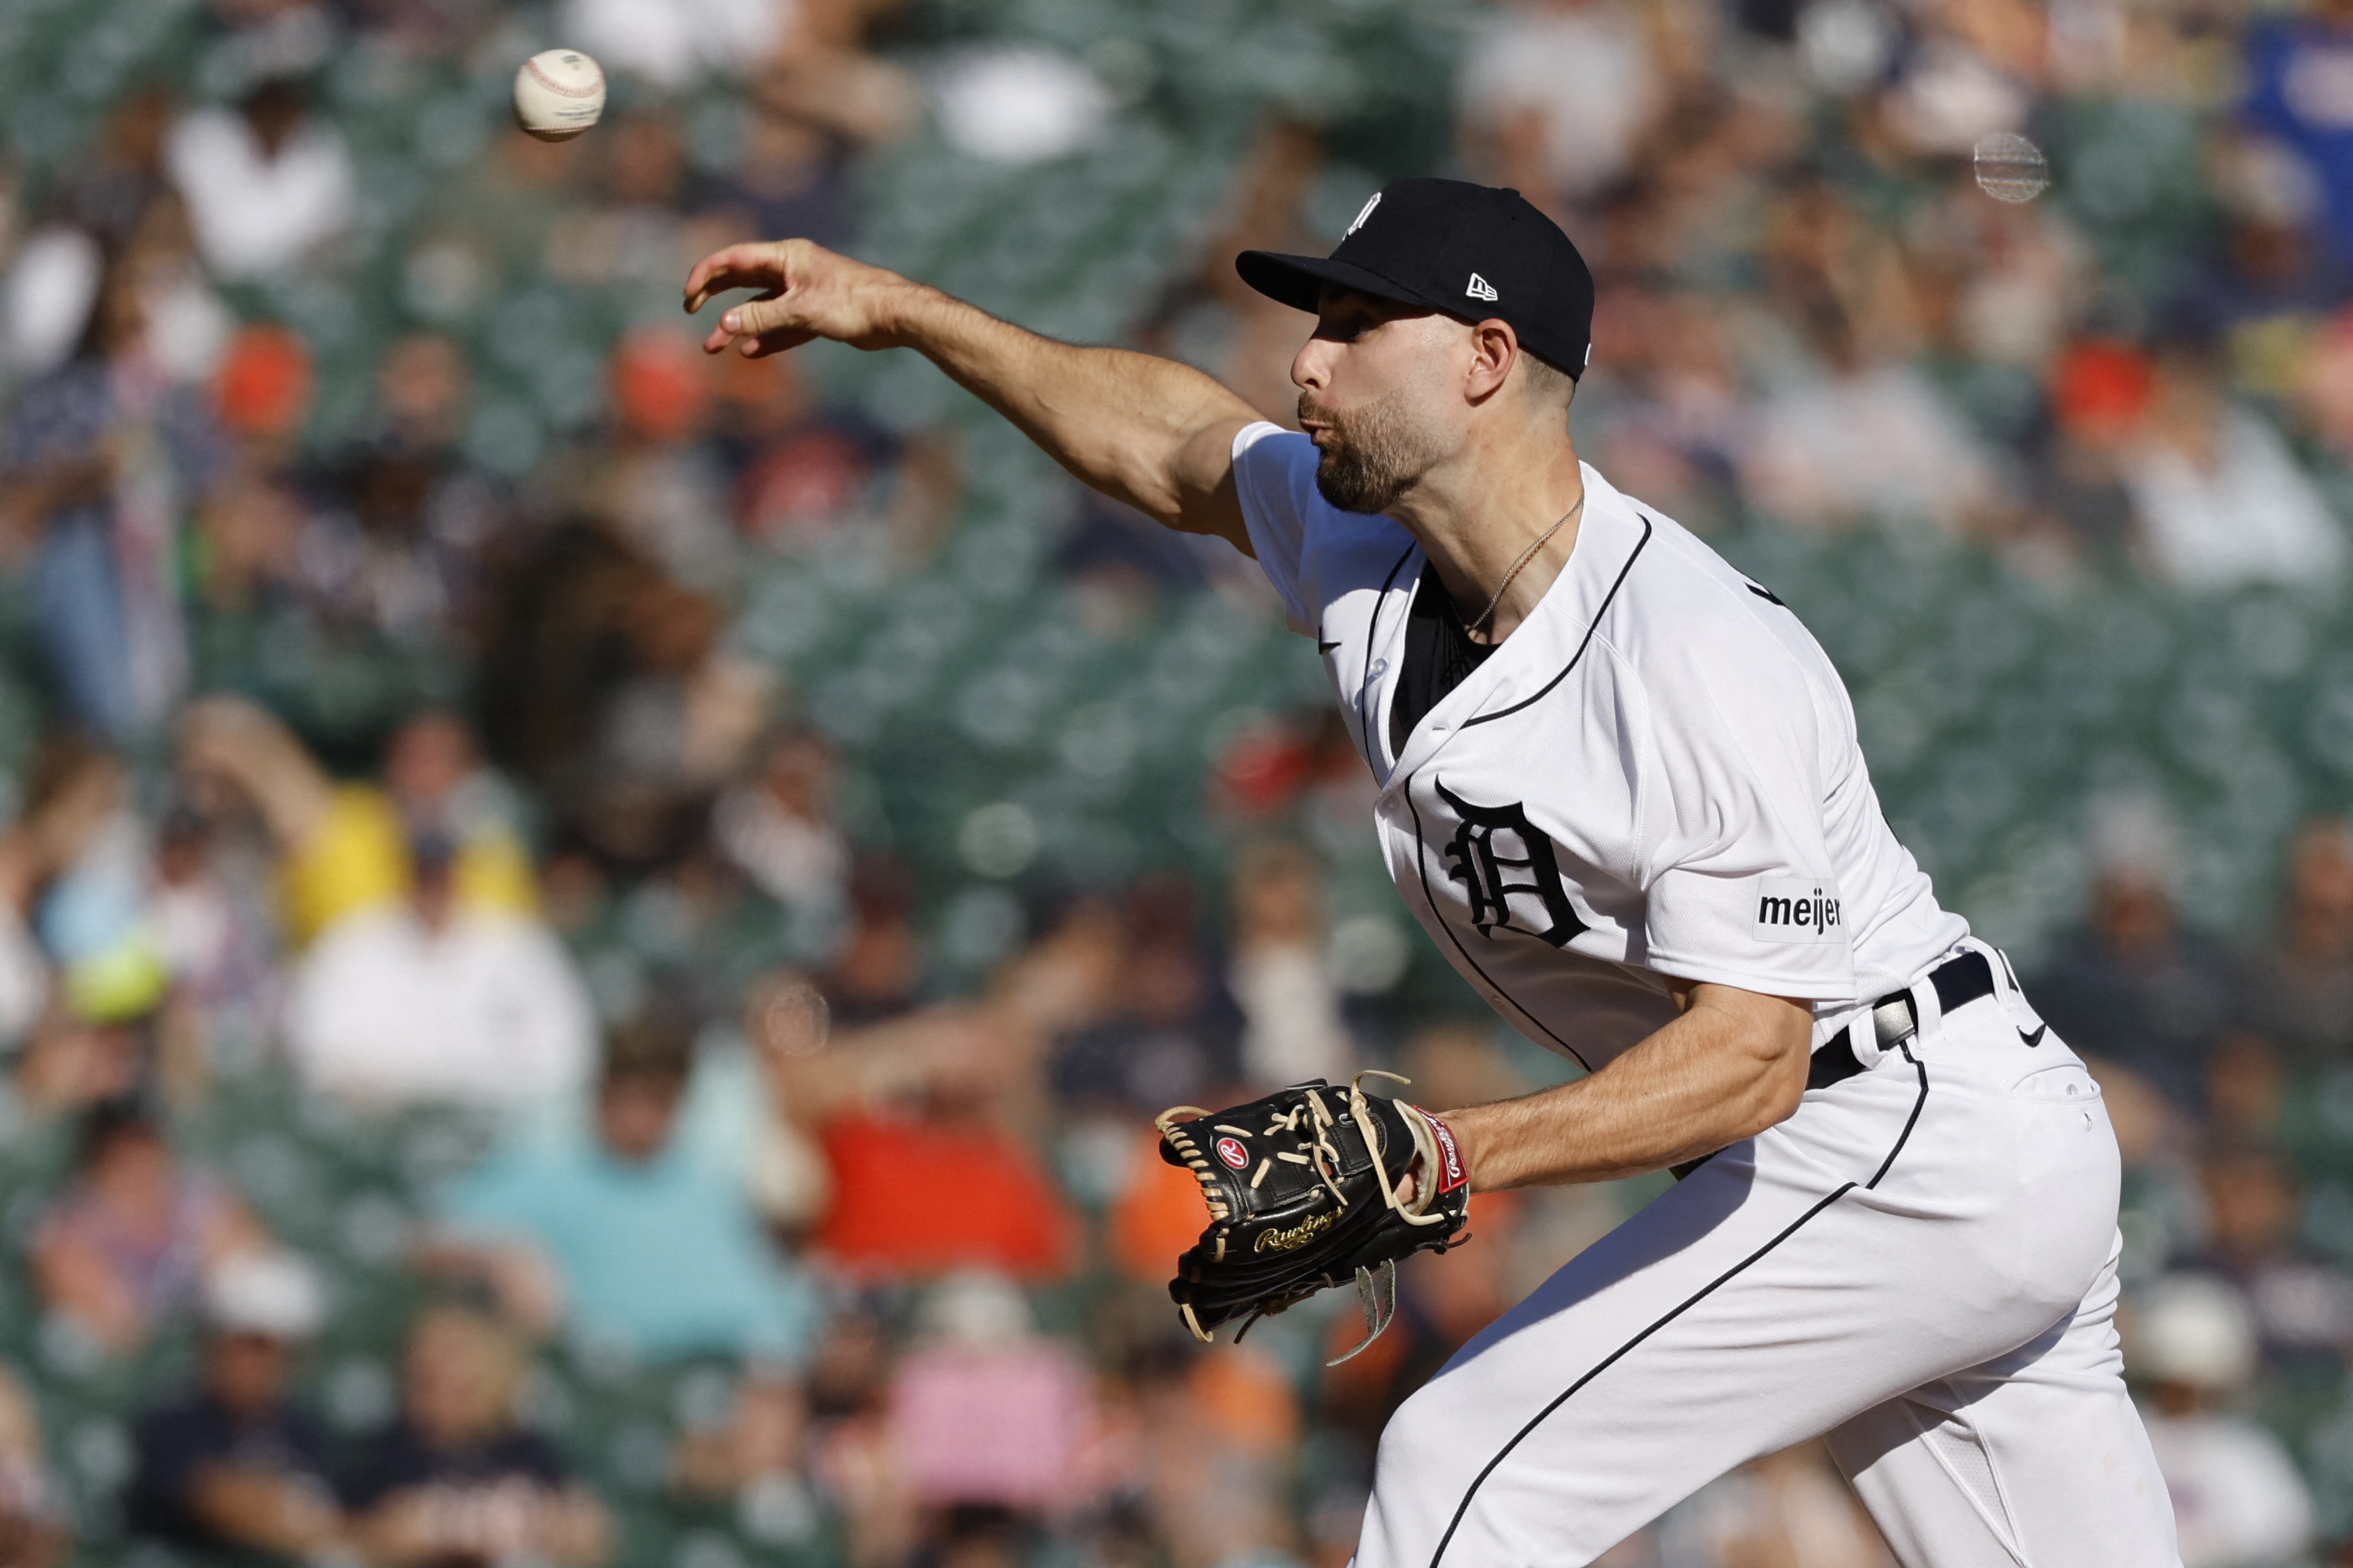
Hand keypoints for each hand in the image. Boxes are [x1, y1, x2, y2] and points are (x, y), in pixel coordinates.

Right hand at [683, 239, 929, 357]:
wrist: (896, 315)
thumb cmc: (853, 303)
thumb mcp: (802, 310)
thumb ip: (762, 317)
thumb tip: (726, 323)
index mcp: (786, 256)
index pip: (734, 260)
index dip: (706, 275)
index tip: (688, 297)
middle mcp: (791, 270)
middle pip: (742, 281)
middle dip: (715, 297)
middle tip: (690, 311)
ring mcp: (803, 292)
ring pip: (761, 308)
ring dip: (738, 326)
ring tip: (713, 348)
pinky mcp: (817, 314)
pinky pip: (782, 326)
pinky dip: (766, 338)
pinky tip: (750, 352)